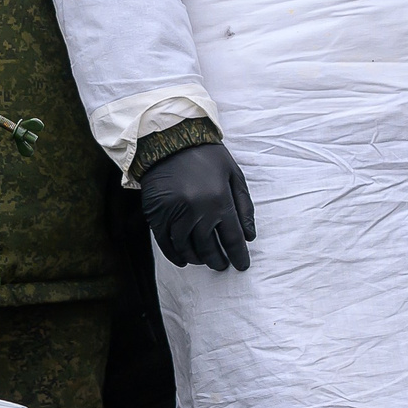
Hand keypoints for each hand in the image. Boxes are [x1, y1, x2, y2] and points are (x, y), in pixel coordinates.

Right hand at [140, 142, 256, 271]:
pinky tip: (184, 259)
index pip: (232, 239)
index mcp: (220, 201)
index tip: (242, 266)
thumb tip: (250, 236)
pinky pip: (166, 244)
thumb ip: (244, 206)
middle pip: (209, 248)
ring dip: (198, 259)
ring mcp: (175, 215)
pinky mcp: (156, 216)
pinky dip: (176, 255)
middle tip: (222, 266)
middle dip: (218, 260)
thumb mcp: (234, 175)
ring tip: (205, 260)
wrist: (171, 141)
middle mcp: (197, 211)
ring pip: (188, 249)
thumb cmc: (207, 157)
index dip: (239, 255)